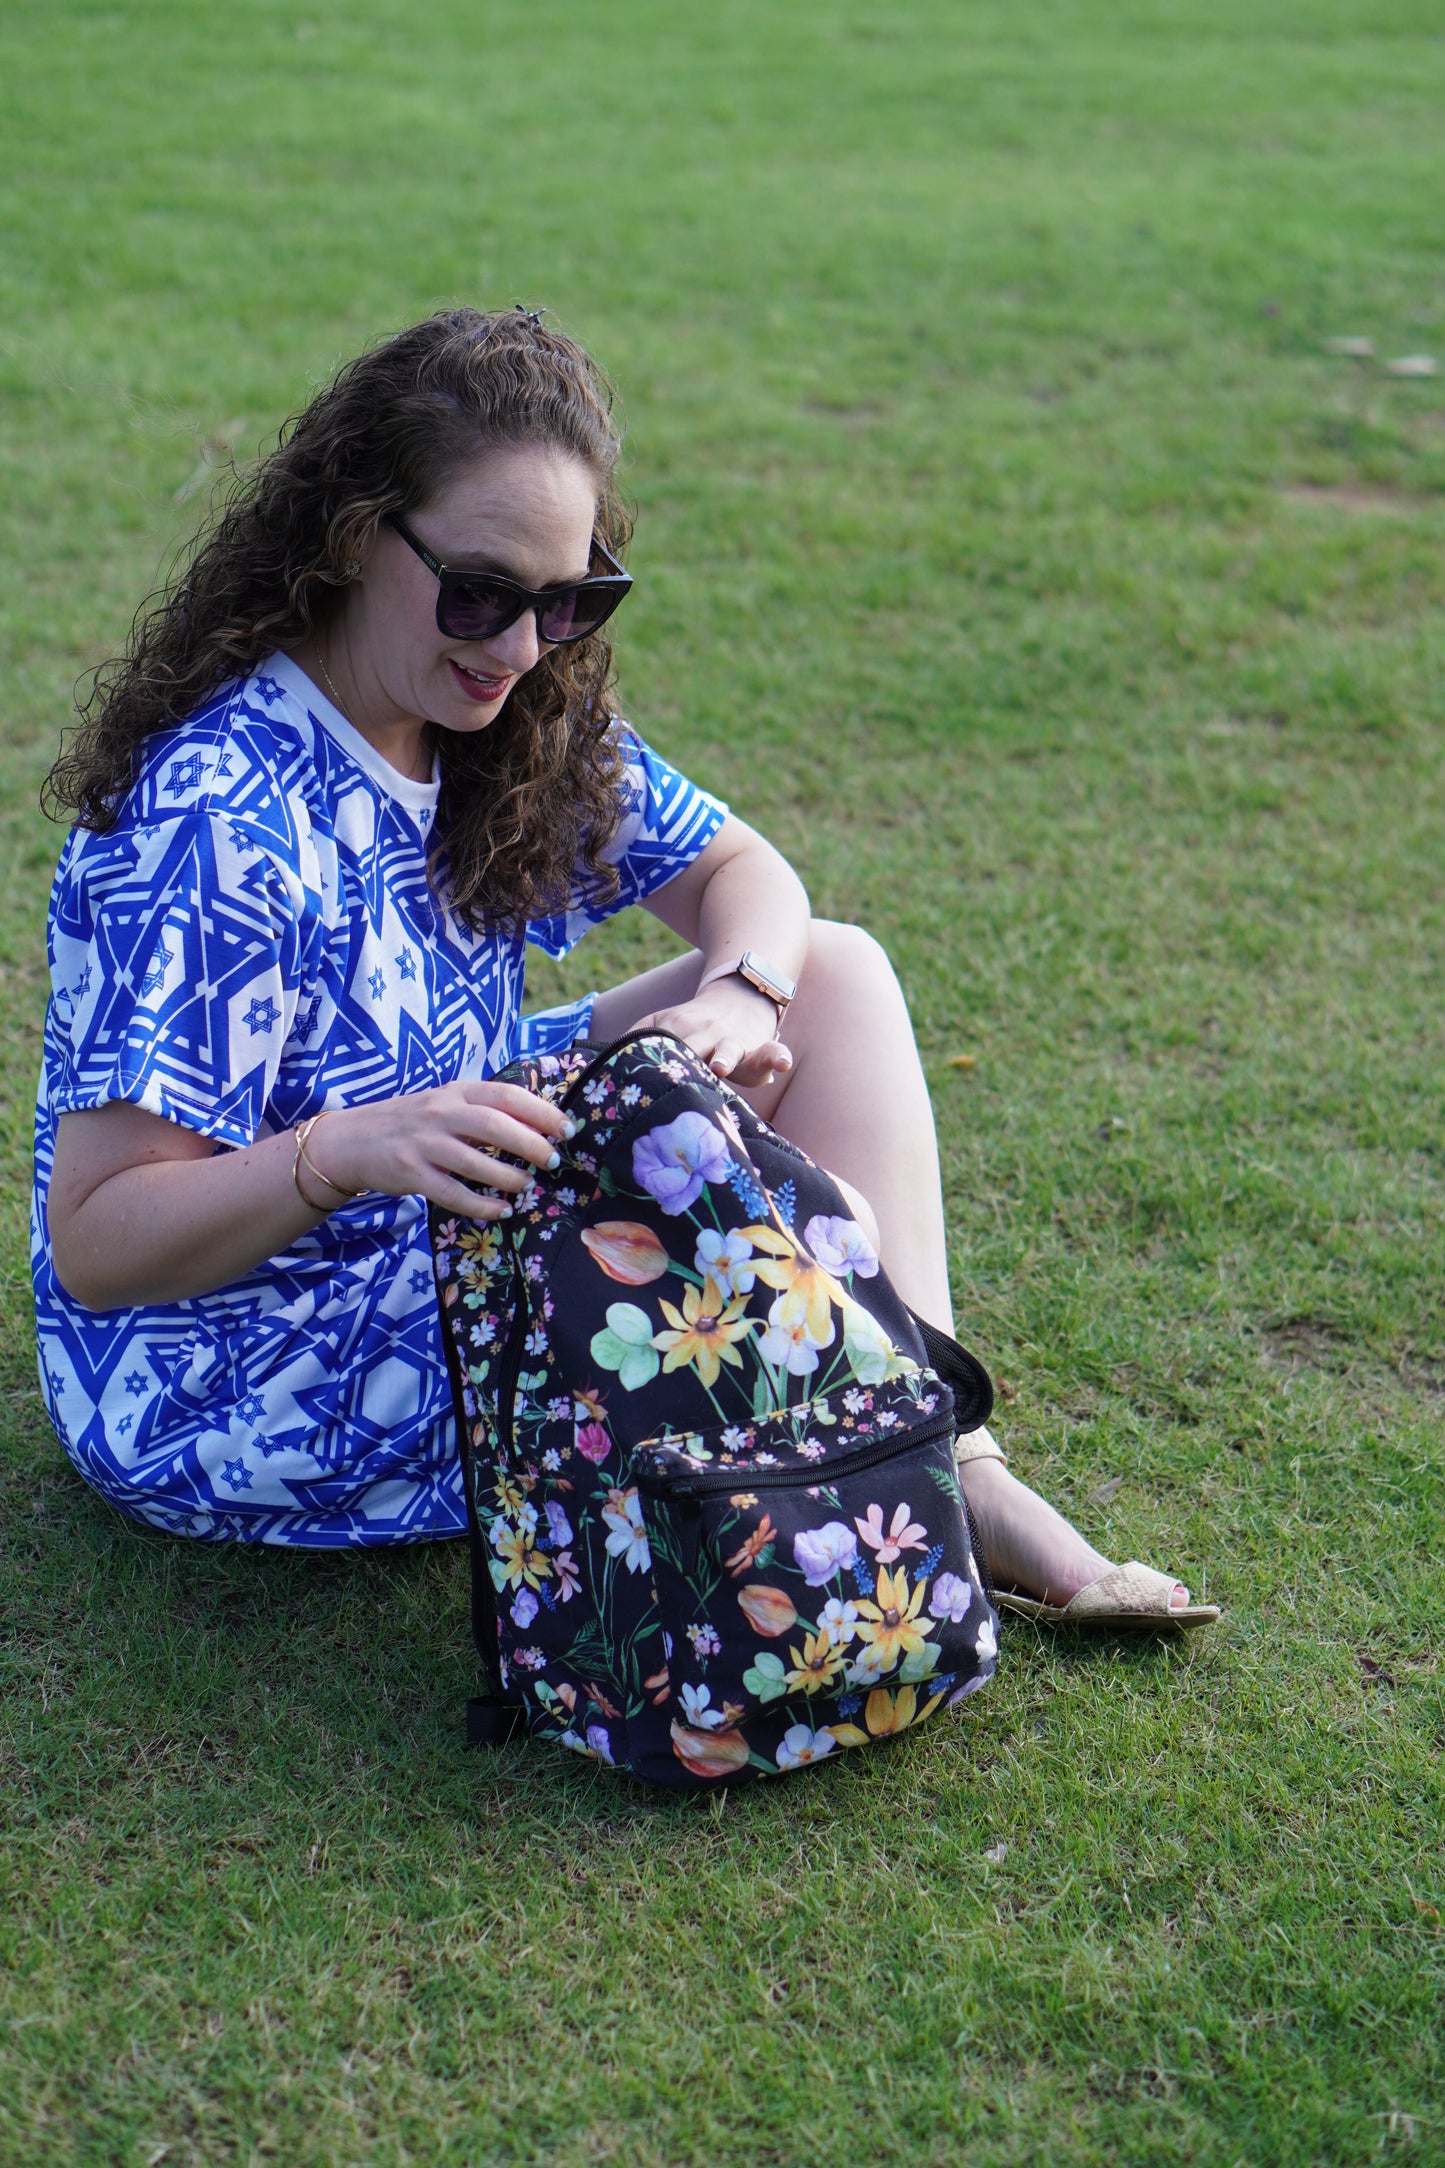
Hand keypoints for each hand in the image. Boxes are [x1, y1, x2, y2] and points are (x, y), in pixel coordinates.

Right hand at [300, 1080, 572, 1220]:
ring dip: (509, 1177)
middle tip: (553, 1161)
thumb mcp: (446, 1104)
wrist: (352, 1140)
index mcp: (457, 1092)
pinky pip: (452, 1193)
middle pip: (496, 1125)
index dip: (541, 1111)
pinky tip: (501, 1211)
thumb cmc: (412, 1123)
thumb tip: (539, 1125)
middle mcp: (441, 1112)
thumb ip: (483, 1110)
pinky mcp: (410, 1173)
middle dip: (532, 1144)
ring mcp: (423, 1143)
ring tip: (527, 1186)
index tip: (568, 1129)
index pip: (507, 1095)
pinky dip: (481, 1205)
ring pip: (475, 1161)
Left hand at [632, 977, 792, 1087]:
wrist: (741, 996)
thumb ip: (635, 1038)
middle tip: (673, 1080)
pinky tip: (783, 1063)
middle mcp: (705, 1035)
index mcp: (677, 1029)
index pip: (660, 1045)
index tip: (635, 1077)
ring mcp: (734, 1042)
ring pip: (730, 1049)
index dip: (649, 1060)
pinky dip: (778, 1056)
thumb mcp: (662, 1023)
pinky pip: (772, 1052)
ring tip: (720, 1067)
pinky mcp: (759, 1050)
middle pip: (692, 1049)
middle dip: (684, 1061)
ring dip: (724, 1057)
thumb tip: (596, 1064)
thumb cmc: (695, 1026)